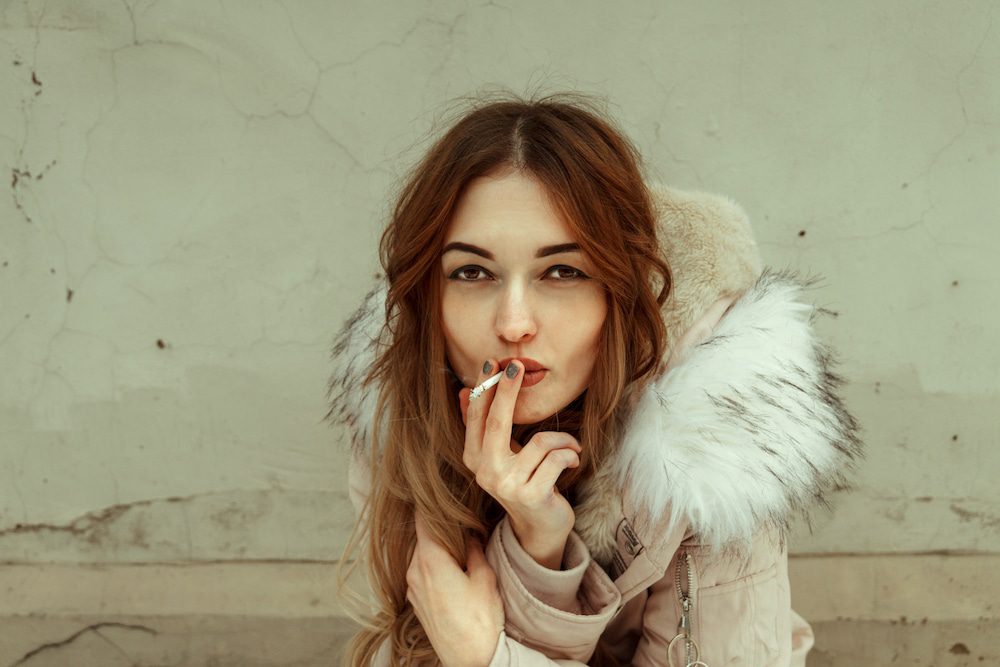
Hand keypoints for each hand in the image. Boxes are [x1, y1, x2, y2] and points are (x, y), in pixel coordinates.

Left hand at [406, 512, 503, 666]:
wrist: (471, 659)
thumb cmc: (480, 619)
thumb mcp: (484, 576)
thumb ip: (473, 548)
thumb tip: (468, 532)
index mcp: (429, 558)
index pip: (421, 519)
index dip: (429, 502)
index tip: (436, 489)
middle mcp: (414, 570)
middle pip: (421, 536)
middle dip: (438, 527)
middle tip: (458, 519)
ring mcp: (413, 587)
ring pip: (421, 555)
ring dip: (436, 547)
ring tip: (459, 546)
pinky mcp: (416, 602)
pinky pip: (421, 572)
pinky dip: (433, 564)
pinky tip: (452, 569)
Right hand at [458, 359, 580, 565]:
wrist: (540, 527)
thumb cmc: (524, 480)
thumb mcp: (500, 454)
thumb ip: (483, 426)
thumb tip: (463, 390)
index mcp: (474, 457)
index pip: (477, 416)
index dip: (485, 388)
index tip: (494, 363)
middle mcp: (485, 472)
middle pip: (497, 421)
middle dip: (507, 390)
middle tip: (517, 365)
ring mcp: (507, 485)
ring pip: (541, 441)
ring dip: (563, 440)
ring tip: (570, 447)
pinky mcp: (532, 495)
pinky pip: (557, 458)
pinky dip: (571, 454)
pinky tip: (574, 461)